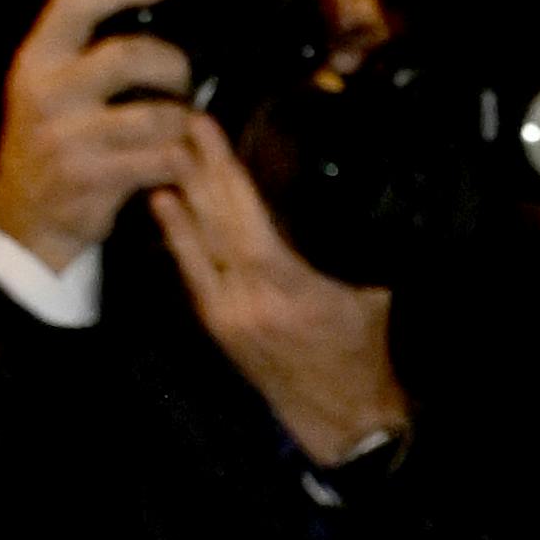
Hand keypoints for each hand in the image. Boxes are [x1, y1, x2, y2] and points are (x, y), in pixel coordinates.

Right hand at [0, 0, 210, 264]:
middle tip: (183, 79)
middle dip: (172, 64)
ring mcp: (66, 137)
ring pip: (155, 115)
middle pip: (128, 56)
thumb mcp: (48, 89)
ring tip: (183, 124)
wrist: (24, 217)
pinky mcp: (90, 178)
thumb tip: (147, 11)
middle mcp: (46, 93)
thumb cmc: (51, 142)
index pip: (76, 2)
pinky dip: (181, 158)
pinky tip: (178, 159)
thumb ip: (82, 54)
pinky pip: (160, 159)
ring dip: (183, 119)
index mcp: (36, 60)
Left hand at [141, 105, 402, 465]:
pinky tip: (164, 204)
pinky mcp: (218, 325)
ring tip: (167, 148)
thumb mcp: (375, 292)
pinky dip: (176, 233)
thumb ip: (359, 245)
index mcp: (293, 291)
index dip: (223, 171)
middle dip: (198, 166)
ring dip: (182, 192)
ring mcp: (229, 314)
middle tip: (183, 120)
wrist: (342, 418)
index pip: (245, 218)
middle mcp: (251, 302)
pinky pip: (190, 270)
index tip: (208, 129)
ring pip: (197, 242)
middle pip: (215, 221)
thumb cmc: (365, 356)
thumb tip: (362, 192)